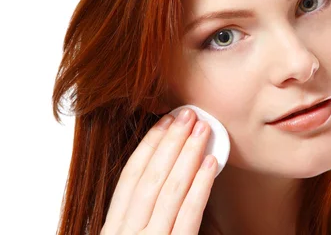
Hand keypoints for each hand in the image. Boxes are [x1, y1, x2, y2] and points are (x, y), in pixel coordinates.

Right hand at [101, 108, 216, 233]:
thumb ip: (138, 216)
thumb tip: (161, 171)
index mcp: (114, 228)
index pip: (130, 178)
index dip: (149, 145)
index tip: (165, 120)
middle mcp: (127, 233)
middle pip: (150, 177)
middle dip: (170, 141)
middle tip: (188, 114)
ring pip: (170, 190)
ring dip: (188, 154)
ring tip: (202, 129)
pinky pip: (189, 214)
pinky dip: (200, 186)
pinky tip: (210, 163)